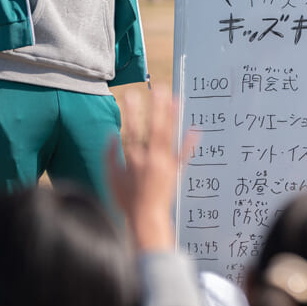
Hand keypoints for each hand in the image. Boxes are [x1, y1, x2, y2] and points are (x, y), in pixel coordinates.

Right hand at [107, 90, 196, 251]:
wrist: (146, 218)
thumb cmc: (126, 199)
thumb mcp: (112, 178)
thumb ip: (110, 155)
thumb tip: (112, 134)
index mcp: (133, 160)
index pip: (132, 130)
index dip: (132, 111)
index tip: (131, 94)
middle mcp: (150, 159)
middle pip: (155, 128)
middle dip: (157, 107)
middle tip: (160, 87)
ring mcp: (165, 165)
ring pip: (169, 136)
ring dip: (173, 116)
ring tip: (176, 98)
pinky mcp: (175, 171)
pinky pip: (184, 154)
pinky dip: (190, 141)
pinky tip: (196, 127)